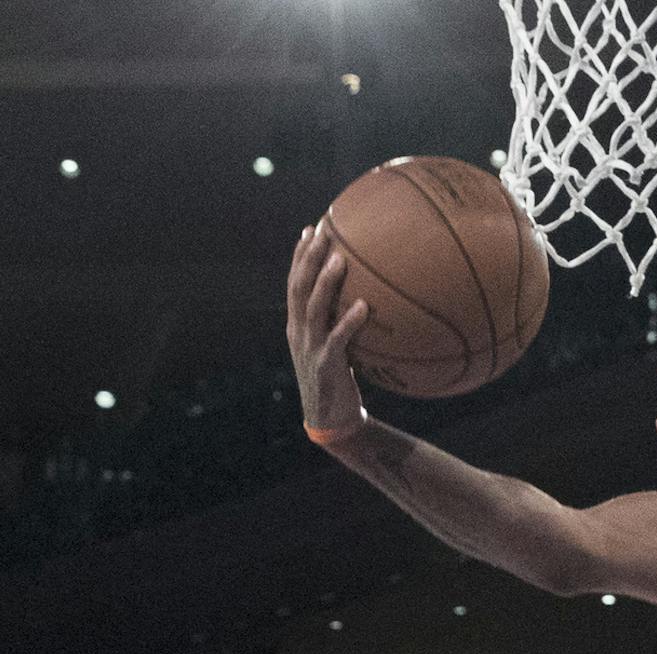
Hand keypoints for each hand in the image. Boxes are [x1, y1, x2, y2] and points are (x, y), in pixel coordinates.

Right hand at [286, 224, 370, 441]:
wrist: (330, 421)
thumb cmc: (337, 381)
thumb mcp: (332, 347)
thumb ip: (337, 322)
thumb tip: (361, 296)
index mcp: (296, 327)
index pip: (293, 284)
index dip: (299, 257)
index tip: (310, 230)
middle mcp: (298, 334)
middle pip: (298, 288)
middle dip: (308, 258)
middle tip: (322, 231)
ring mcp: (310, 349)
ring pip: (312, 309)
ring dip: (325, 283)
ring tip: (340, 259)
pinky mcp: (326, 366)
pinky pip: (337, 340)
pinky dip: (349, 322)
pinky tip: (363, 306)